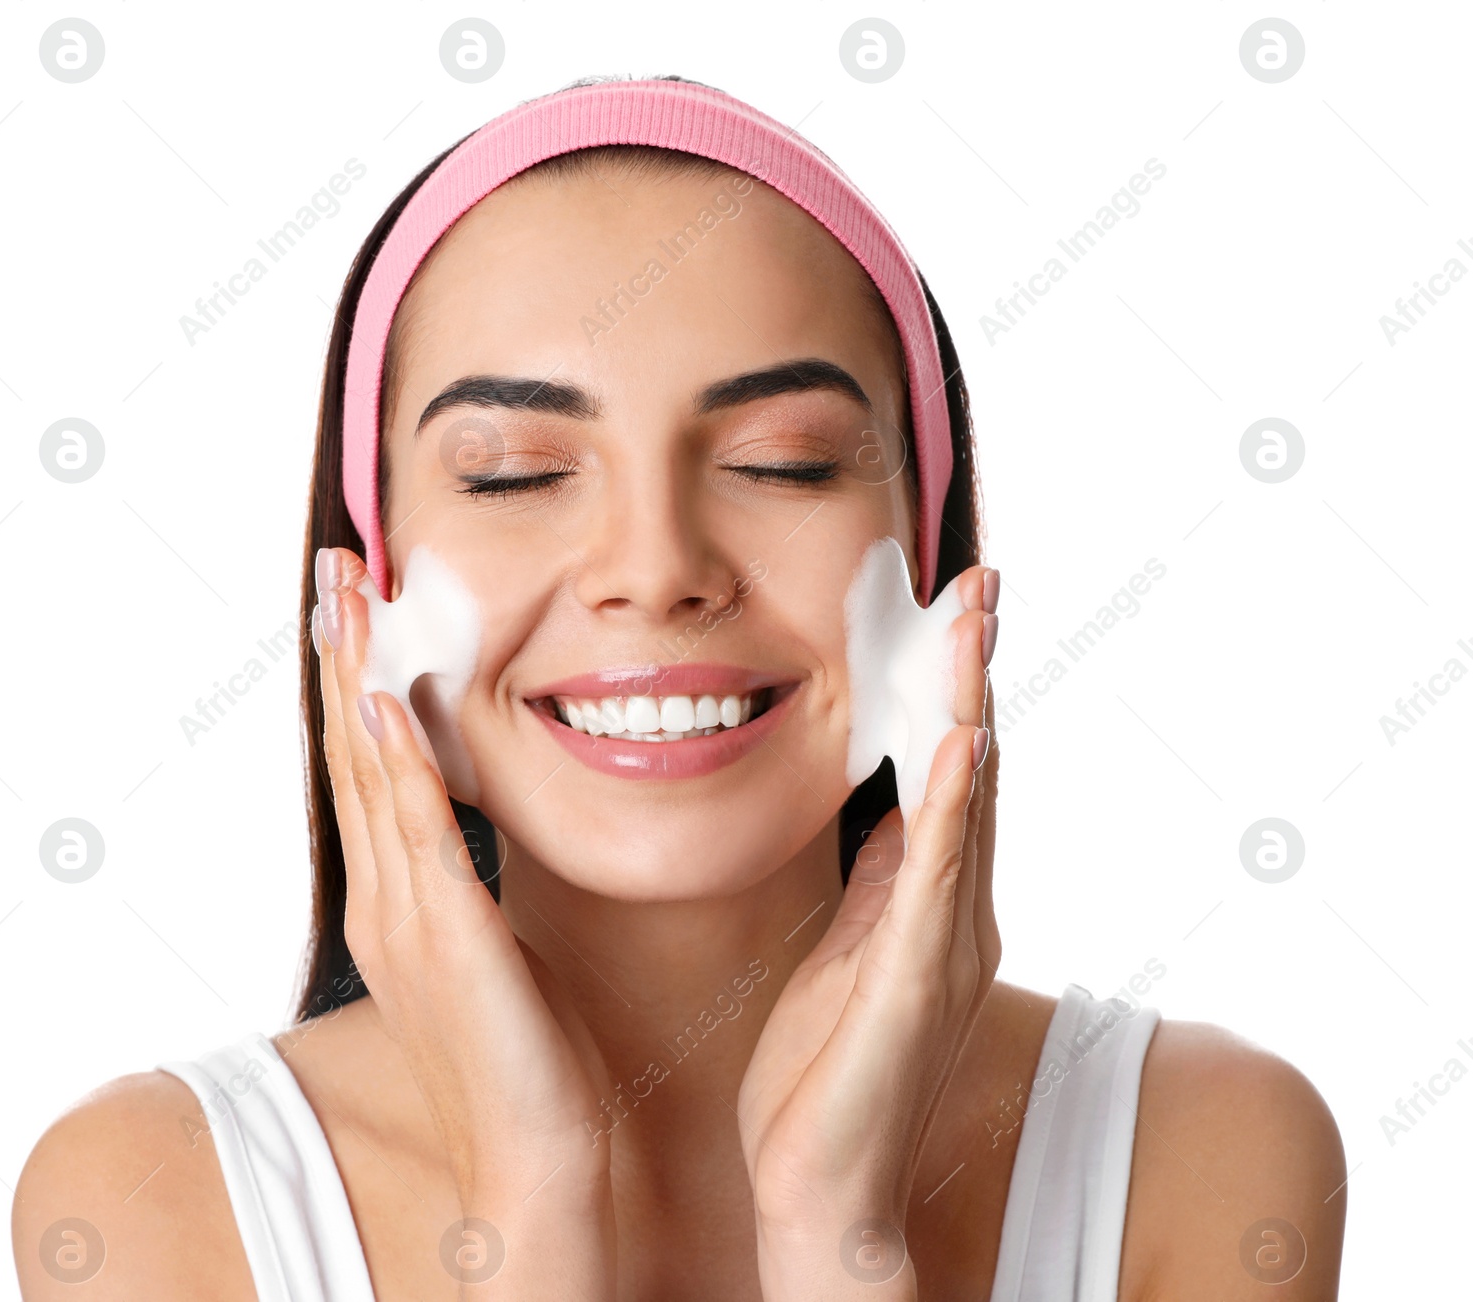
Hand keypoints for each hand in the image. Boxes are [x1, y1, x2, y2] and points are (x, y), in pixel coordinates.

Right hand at [313, 545, 616, 1297]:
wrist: (536, 1153)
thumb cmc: (529, 1055)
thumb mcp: (493, 947)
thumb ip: (470, 886)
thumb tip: (477, 833)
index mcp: (396, 902)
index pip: (370, 770)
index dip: (357, 685)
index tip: (355, 612)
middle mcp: (385, 899)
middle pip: (352, 754)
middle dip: (341, 659)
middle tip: (332, 573)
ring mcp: (405, 917)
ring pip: (371, 774)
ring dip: (357, 680)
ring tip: (344, 600)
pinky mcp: (446, 936)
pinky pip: (415, 831)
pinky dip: (397, 761)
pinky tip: (384, 701)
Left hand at [737, 564, 1000, 1297]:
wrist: (820, 1183)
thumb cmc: (826, 1074)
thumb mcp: (846, 949)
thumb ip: (878, 880)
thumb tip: (894, 805)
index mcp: (932, 902)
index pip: (947, 772)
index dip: (950, 687)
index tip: (950, 608)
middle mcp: (956, 913)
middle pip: (970, 767)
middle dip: (972, 671)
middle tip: (980, 581)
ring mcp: (943, 944)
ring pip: (964, 802)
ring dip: (969, 707)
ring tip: (974, 625)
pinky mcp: (913, 979)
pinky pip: (936, 877)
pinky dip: (951, 806)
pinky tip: (960, 744)